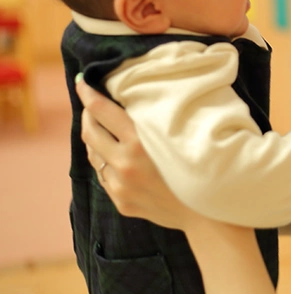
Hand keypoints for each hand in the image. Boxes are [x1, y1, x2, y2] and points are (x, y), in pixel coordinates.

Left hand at [76, 76, 198, 229]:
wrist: (206, 211)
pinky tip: (117, 159)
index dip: (88, 94)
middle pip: (90, 132)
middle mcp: (124, 164)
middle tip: (91, 106)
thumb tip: (132, 102)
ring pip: (93, 156)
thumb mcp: (177, 136)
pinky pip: (104, 177)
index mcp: (139, 143)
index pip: (102, 111)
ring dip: (96, 140)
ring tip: (104, 131)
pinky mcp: (121, 202)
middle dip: (87, 115)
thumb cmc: (200, 164)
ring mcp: (120, 186)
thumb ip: (153, 121)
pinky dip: (106, 164)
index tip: (81, 82)